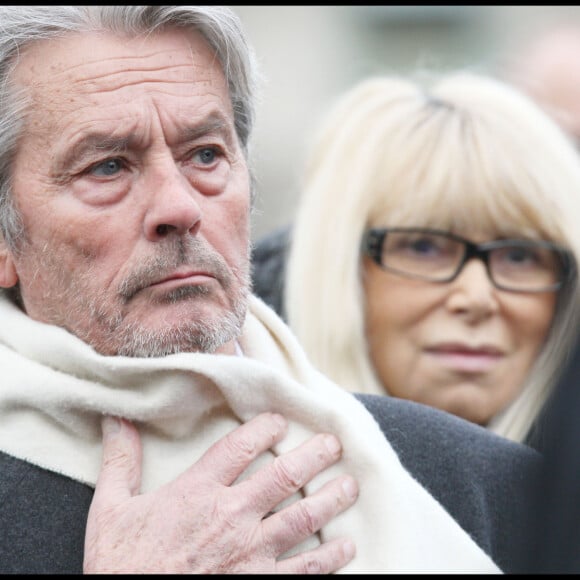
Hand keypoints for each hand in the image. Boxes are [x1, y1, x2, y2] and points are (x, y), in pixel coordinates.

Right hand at [84, 412, 357, 572]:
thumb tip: (116, 419)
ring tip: (351, 485)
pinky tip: (346, 546)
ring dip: (331, 500)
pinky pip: (304, 570)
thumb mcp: (110, 510)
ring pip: (303, 518)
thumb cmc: (121, 566)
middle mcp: (231, 516)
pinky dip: (329, 557)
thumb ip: (120, 462)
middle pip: (284, 476)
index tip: (281, 419)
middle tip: (334, 443)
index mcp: (197, 492)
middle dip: (314, 455)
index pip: (240, 446)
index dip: (264, 427)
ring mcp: (250, 554)